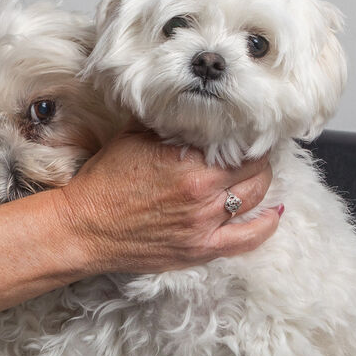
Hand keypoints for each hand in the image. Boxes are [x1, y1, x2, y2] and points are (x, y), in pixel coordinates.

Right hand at [57, 128, 280, 274]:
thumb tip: (185, 106)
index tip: (247, 129)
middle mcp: (202, 194)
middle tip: (255, 149)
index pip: (238, 144)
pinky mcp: (200, 250)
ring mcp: (204, 225)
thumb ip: (165, 123)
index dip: (246, 135)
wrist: (83, 227)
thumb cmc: (103, 182)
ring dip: (261, 184)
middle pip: (254, 170)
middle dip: (258, 157)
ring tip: (259, 173)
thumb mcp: (132, 137)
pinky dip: (266, 224)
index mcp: (187, 163)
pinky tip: (273, 212)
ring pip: (256, 199)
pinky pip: (248, 239)